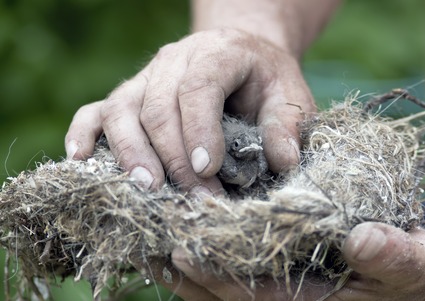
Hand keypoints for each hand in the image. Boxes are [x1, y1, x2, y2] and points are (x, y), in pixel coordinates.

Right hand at [65, 28, 314, 192]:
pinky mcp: (128, 94)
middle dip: (173, 159)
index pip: (199, 87)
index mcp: (217, 53)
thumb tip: (283, 161)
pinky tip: (80, 158)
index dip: (199, 130)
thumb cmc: (263, 81)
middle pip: (158, 107)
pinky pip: (96, 109)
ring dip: (131, 152)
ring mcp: (145, 77)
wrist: (240, 56)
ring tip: (146, 189)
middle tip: (192, 199)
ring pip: (122, 110)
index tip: (207, 170)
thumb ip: (287, 124)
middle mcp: (174, 60)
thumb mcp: (288, 94)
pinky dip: (84, 132)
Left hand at [168, 222, 424, 300]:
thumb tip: (363, 240)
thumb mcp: (423, 264)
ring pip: (228, 287)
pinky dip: (215, 257)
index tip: (179, 250)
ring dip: (193, 267)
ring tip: (157, 238)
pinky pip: (242, 273)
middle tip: (150, 242)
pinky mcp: (287, 279)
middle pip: (228, 296)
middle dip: (189, 273)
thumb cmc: (423, 274)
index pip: (253, 298)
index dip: (215, 276)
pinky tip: (193, 236)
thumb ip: (398, 257)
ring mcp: (288, 293)